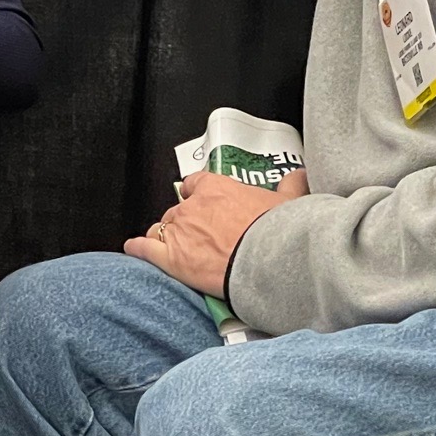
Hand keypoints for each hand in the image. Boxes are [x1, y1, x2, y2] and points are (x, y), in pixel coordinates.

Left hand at [124, 169, 308, 295]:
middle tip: (197, 236)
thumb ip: (292, 185)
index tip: (202, 201)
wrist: (268, 260)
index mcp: (216, 187)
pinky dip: (138, 249)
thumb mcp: (289, 201)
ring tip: (174, 248)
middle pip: (177, 209)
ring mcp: (179, 231)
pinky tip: (134, 249)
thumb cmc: (276, 230)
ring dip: (164, 236)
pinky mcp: (171, 258)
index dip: (197, 194)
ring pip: (159, 228)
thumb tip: (300, 175)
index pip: (196, 183)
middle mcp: (192, 206)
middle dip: (184, 221)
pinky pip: (145, 249)